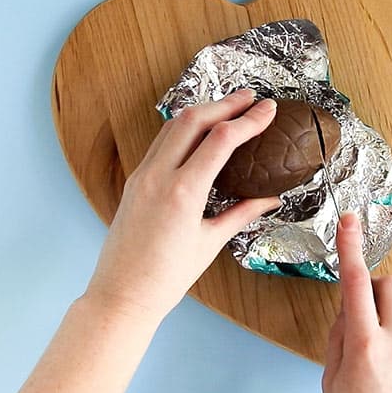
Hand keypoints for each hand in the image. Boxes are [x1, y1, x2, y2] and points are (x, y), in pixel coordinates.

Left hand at [83, 89, 281, 323]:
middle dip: (224, 103)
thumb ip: (241, 214)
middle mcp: (157, 177)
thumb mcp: (209, 243)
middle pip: (192, 119)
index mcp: (182, 193)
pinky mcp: (132, 184)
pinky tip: (197, 133)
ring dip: (201, 112)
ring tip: (226, 108)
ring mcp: (141, 178)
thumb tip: (270, 199)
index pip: (221, 140)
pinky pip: (158, 145)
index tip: (269, 109)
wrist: (121, 295)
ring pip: (171, 127)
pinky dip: (181, 131)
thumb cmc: (165, 278)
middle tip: (250, 97)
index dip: (249, 119)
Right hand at [322, 212, 391, 392]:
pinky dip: (388, 356)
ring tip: (362, 373)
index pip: (355, 286)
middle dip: (371, 286)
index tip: (349, 222)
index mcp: (365, 347)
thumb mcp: (330, 384)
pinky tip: (379, 387)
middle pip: (390, 287)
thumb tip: (346, 315)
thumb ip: (338, 343)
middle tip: (353, 305)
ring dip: (377, 329)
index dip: (350, 250)